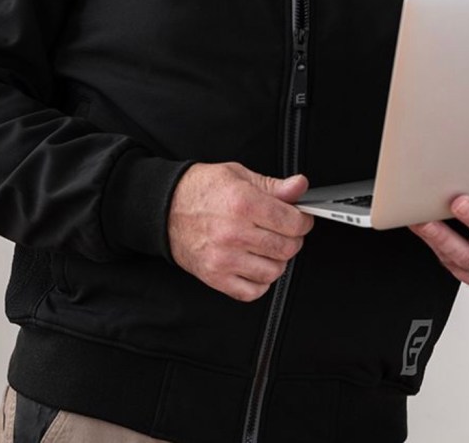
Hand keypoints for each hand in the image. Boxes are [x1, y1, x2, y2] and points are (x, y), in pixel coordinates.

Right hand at [168, 162, 313, 301]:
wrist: (165, 208)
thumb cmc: (201, 189)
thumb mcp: (239, 175)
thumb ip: (273, 185)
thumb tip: (300, 186)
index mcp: (243, 203)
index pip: (292, 222)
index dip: (303, 220)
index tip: (300, 219)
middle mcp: (234, 233)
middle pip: (286, 248)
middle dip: (292, 239)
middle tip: (283, 231)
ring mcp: (224, 258)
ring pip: (274, 271)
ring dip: (277, 260)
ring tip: (267, 246)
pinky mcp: (215, 277)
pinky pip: (252, 291)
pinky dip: (260, 281)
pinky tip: (254, 264)